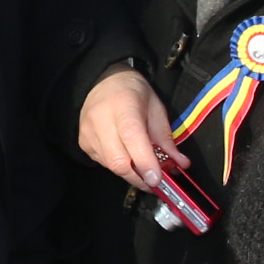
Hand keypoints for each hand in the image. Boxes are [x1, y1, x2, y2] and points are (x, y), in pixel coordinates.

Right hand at [75, 69, 183, 191]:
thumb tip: (179, 164)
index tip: (158, 179)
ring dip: (131, 173)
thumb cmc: (132, 92)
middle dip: (139, 178)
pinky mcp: (83, 143)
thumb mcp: (156, 109)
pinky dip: (119, 166)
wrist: (102, 80)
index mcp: (124, 105)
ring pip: (111, 166)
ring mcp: (89, 133)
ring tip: (143, 168)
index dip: (145, 161)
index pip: (132, 138)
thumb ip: (166, 138)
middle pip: (118, 160)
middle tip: (156, 183)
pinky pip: (104, 164)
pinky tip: (126, 156)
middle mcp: (101, 120)